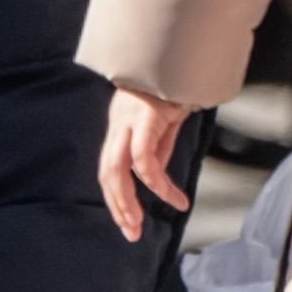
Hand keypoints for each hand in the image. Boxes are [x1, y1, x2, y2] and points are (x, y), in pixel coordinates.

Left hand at [97, 87, 204, 238]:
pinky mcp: (145, 117)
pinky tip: (174, 198)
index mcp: (121, 127)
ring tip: (143, 223)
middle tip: (131, 232)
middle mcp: (119, 124)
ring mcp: (129, 119)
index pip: (109, 169)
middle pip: (107, 172)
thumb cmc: (176, 88)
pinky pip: (143, 159)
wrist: (184, 58)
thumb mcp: (166, 127)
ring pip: (118, 169)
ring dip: (128, 201)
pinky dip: (156, 183)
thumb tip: (152, 178)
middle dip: (117, 206)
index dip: (115, 197)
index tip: (128, 222)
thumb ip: (157, 149)